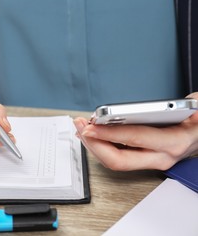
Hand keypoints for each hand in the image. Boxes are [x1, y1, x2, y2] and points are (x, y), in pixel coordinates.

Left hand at [74, 93, 197, 170]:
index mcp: (174, 142)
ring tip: (81, 127)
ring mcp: (153, 160)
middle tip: (80, 126)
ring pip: (115, 161)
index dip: (108, 134)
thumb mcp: (195, 105)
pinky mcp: (146, 158)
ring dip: (94, 145)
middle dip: (94, 144)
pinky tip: (92, 133)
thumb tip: (147, 108)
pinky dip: (102, 145)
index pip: (134, 139)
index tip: (90, 126)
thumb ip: (175, 105)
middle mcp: (162, 157)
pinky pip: (119, 156)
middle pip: (118, 160)